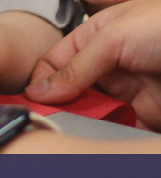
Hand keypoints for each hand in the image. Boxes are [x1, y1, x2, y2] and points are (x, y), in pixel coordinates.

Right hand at [26, 0, 160, 130]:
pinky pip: (118, 129)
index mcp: (95, 36)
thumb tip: (38, 92)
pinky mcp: (145, 114)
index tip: (31, 105)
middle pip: (69, 91)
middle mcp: (108, 64)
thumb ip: (76, 66)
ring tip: (70, 134)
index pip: (54, 62)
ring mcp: (127, 90)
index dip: (40, 82)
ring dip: (81, 123)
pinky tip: (97, 141)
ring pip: (91, 112)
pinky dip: (107, 137)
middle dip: (58, 107)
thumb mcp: (114, 37)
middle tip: (45, 124)